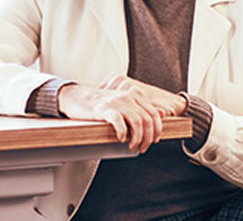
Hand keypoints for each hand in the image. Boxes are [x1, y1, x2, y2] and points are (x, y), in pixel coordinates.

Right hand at [58, 76, 186, 152]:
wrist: (79, 97)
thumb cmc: (103, 103)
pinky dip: (122, 132)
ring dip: (137, 138)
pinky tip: (121, 139)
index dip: (157, 129)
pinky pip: (119, 122)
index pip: (154, 113)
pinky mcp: (105, 108)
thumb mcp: (125, 102)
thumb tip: (163, 114)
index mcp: (136, 94)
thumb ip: (142, 107)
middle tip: (143, 148)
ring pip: (137, 122)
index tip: (155, 140)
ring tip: (132, 146)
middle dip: (148, 137)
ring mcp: (117, 102)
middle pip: (147, 120)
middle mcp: (129, 96)